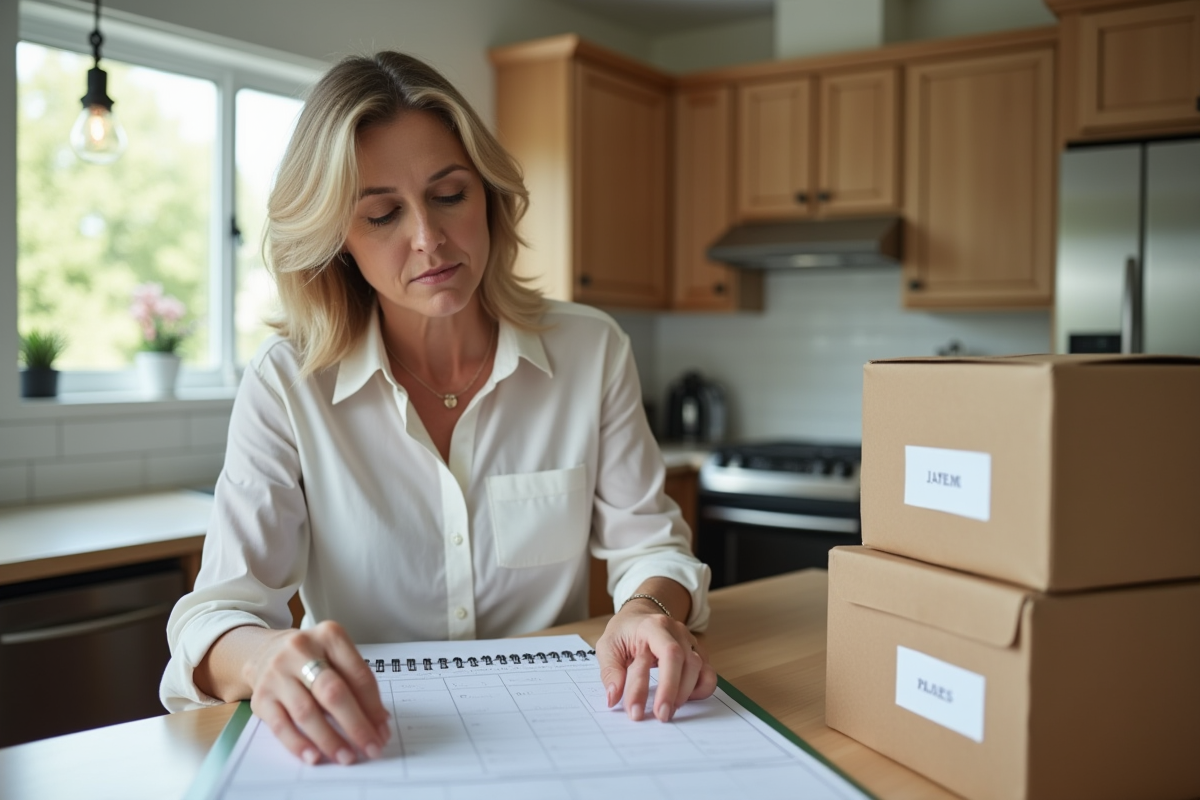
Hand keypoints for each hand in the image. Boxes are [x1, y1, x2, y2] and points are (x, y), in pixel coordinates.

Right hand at [243, 621, 389, 764]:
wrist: (264, 652)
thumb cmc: (311, 658)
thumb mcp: (336, 658)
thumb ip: (357, 685)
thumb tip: (378, 723)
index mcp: (329, 636)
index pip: (358, 675)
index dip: (373, 706)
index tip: (382, 731)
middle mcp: (301, 650)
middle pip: (333, 692)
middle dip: (355, 725)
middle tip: (371, 748)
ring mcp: (277, 673)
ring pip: (306, 712)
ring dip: (330, 739)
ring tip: (347, 757)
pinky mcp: (261, 697)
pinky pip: (281, 725)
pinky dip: (299, 744)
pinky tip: (314, 757)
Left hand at [594, 603, 716, 722]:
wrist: (642, 615)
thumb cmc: (624, 631)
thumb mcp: (607, 646)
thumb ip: (610, 671)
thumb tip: (613, 698)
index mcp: (651, 626)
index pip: (654, 656)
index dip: (644, 687)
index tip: (635, 711)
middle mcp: (675, 631)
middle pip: (682, 661)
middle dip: (671, 692)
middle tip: (660, 716)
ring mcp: (689, 641)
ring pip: (698, 667)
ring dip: (684, 693)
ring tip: (667, 710)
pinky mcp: (697, 653)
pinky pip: (708, 673)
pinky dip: (701, 689)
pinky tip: (685, 699)